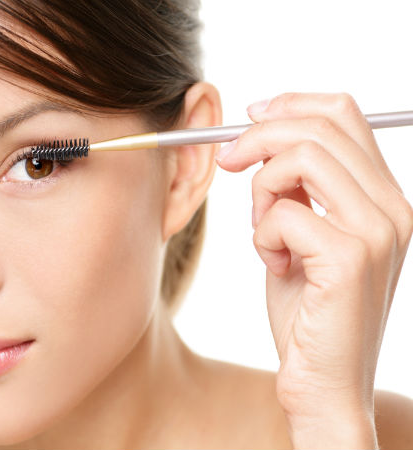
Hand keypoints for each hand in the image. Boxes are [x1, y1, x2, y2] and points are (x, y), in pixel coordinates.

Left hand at [214, 92, 412, 447]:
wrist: (321, 380)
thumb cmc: (306, 310)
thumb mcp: (300, 236)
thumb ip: (294, 188)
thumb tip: (262, 136)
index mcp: (384, 197)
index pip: (345, 114)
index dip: (291, 103)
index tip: (250, 115)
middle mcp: (393, 207)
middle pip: (320, 125)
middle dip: (260, 136)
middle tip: (230, 160)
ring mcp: (377, 231)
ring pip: (301, 158)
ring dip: (262, 189)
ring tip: (262, 229)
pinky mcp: (350, 258)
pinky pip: (283, 213)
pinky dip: (262, 233)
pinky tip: (274, 262)